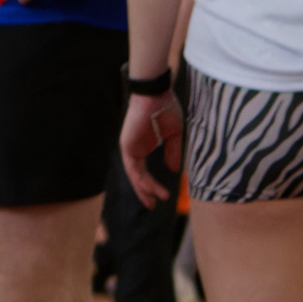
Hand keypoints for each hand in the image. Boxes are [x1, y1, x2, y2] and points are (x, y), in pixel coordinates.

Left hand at [119, 92, 183, 208]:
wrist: (155, 95)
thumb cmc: (165, 110)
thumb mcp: (174, 136)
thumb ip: (173, 153)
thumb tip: (175, 171)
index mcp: (144, 146)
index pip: (145, 170)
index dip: (151, 184)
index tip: (163, 196)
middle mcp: (135, 149)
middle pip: (137, 176)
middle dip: (144, 192)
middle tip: (153, 206)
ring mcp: (130, 148)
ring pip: (135, 176)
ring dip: (144, 189)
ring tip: (155, 201)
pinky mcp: (127, 147)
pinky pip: (133, 168)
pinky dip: (141, 180)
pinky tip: (151, 189)